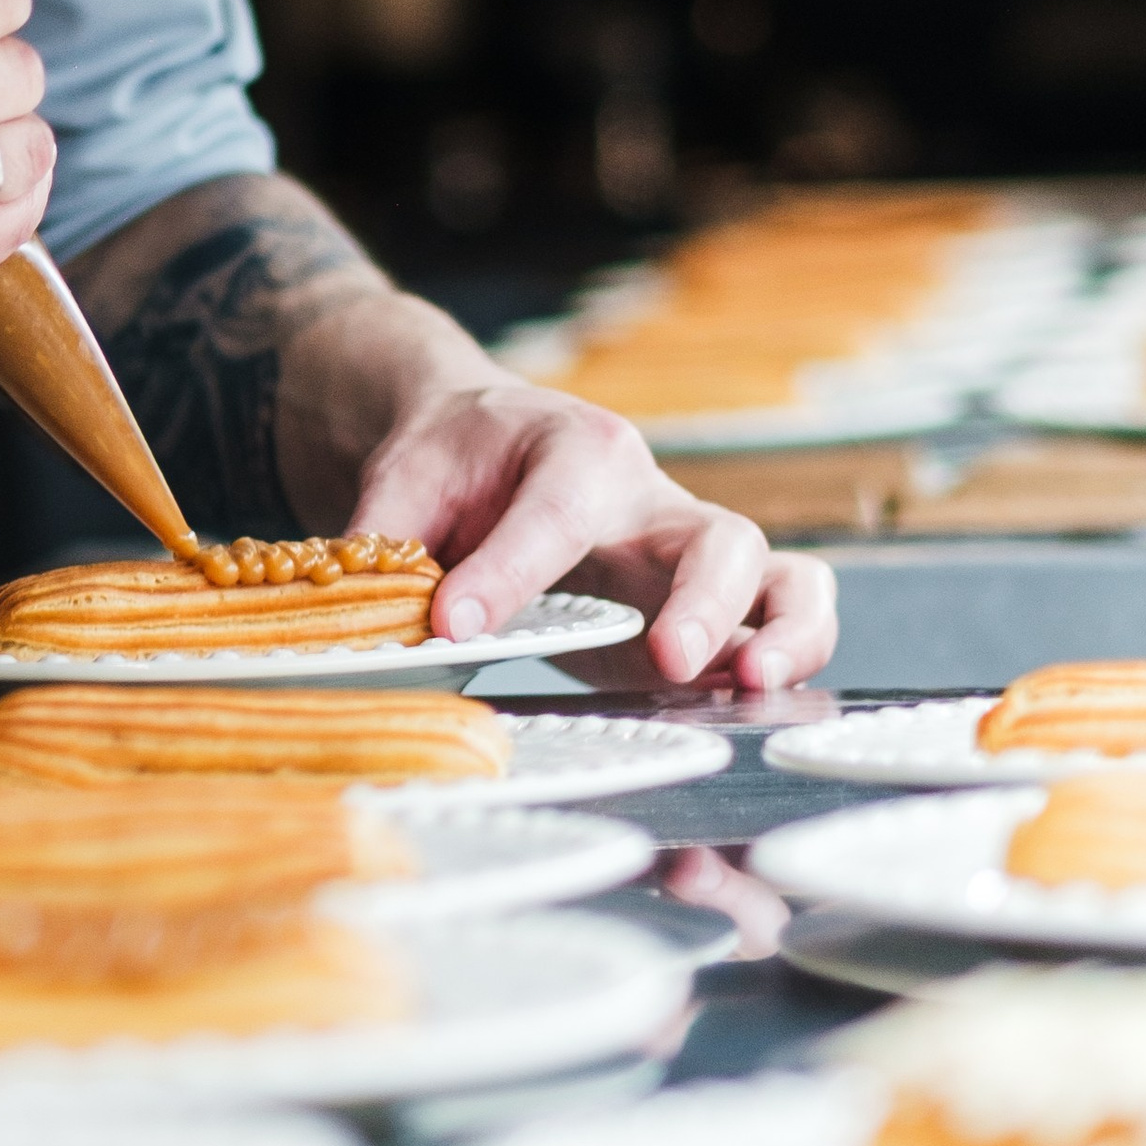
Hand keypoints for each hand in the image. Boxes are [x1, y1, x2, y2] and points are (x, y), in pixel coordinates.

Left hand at [350, 364, 837, 691]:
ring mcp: (691, 555)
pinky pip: (780, 618)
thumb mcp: (407, 475)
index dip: (508, 572)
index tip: (455, 624)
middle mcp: (652, 500)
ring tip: (749, 684)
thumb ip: (387, 538)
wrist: (491, 438)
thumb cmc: (458, 456)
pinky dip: (786, 658)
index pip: (553, 515)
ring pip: (780, 576)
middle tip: (667, 658)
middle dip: (702, 601)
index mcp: (575, 451)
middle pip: (715, 537)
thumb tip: (358, 610)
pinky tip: (747, 707)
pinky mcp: (707, 608)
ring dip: (781, 634)